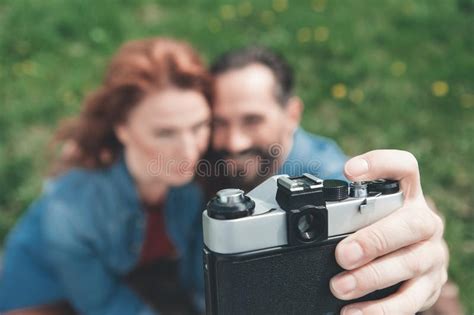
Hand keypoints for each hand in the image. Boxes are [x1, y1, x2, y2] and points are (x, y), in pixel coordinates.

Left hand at [330, 150, 448, 314]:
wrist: (412, 259)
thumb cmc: (381, 231)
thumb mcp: (368, 216)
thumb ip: (348, 212)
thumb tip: (305, 219)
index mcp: (408, 196)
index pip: (404, 168)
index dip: (380, 163)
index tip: (348, 171)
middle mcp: (424, 222)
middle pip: (411, 223)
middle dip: (374, 239)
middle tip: (342, 254)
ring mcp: (432, 254)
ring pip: (410, 263)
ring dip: (372, 277)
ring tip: (340, 287)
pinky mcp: (430, 286)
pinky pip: (410, 299)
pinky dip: (381, 309)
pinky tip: (355, 312)